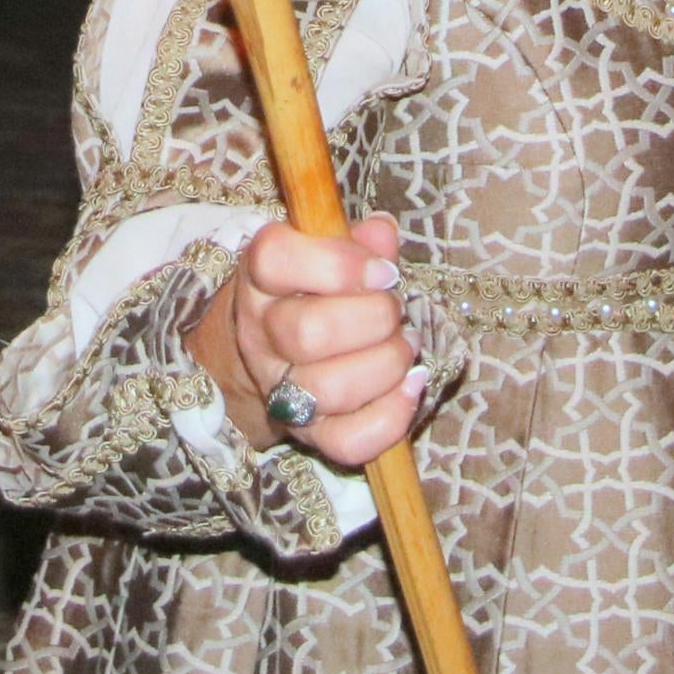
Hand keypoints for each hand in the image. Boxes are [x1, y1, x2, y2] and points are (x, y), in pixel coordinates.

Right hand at [194, 213, 422, 467]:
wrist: (273, 350)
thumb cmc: (313, 290)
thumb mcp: (327, 252)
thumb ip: (360, 240)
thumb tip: (383, 232)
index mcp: (262, 277)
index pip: (274, 259)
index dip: (338, 265)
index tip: (384, 271)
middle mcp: (261, 334)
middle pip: (309, 332)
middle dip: (375, 319)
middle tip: (396, 311)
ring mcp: (281, 389)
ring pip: (330, 389)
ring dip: (387, 364)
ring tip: (405, 346)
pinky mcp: (309, 434)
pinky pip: (348, 441)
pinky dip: (391, 416)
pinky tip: (411, 387)